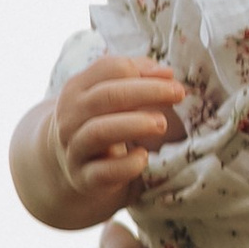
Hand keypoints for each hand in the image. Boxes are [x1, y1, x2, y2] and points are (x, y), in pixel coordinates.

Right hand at [41, 57, 192, 220]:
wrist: (72, 165)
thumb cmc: (103, 121)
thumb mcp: (112, 95)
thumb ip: (139, 78)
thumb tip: (167, 73)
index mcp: (77, 89)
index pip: (108, 69)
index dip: (142, 71)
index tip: (172, 80)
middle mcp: (70, 117)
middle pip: (105, 96)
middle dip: (146, 92)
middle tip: (178, 94)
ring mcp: (74, 148)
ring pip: (99, 132)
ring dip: (134, 124)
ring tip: (162, 124)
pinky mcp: (85, 178)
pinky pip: (103, 172)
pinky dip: (127, 165)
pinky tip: (144, 157)